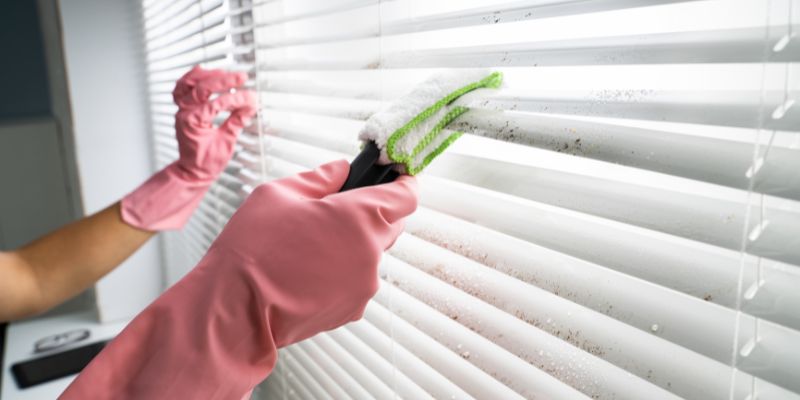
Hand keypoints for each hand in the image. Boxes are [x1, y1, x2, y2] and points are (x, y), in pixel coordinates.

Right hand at [61, 161, 417, 398]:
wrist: (236, 309)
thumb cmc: (253, 248)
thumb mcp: (279, 193)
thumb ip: (320, 177)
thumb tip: (340, 169)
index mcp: (361, 216)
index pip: (406, 196)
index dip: (402, 184)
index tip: (396, 178)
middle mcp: (372, 251)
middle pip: (391, 225)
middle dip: (373, 214)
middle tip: (336, 212)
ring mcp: (365, 284)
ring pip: (372, 255)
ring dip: (354, 246)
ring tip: (312, 247)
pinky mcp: (354, 308)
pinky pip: (357, 281)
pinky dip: (343, 273)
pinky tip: (309, 272)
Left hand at [172, 66, 255, 180]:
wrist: (192, 171)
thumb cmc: (207, 162)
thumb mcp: (226, 144)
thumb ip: (237, 122)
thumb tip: (251, 105)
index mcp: (192, 123)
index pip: (216, 104)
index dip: (236, 99)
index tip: (253, 98)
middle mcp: (183, 113)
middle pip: (201, 88)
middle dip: (224, 80)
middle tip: (243, 77)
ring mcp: (181, 109)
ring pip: (188, 83)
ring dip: (207, 75)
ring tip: (226, 72)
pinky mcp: (183, 108)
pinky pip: (183, 87)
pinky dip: (193, 77)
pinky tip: (206, 71)